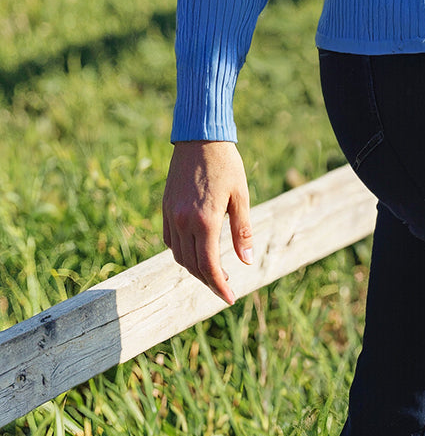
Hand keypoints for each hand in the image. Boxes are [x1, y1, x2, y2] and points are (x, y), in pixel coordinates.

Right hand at [162, 141, 252, 303]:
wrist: (200, 137)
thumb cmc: (226, 164)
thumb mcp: (241, 196)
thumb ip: (242, 231)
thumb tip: (246, 262)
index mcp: (205, 220)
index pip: (208, 265)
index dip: (219, 286)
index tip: (229, 298)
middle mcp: (184, 221)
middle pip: (192, 265)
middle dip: (208, 281)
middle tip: (224, 287)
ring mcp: (172, 214)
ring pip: (178, 255)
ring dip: (194, 268)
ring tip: (213, 271)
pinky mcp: (166, 207)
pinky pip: (170, 239)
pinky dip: (181, 251)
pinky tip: (195, 250)